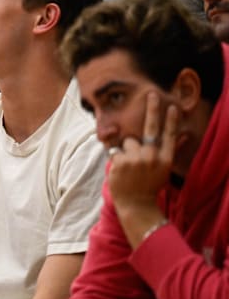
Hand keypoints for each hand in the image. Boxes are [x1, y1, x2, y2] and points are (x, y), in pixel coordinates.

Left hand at [108, 92, 178, 209]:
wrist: (136, 204)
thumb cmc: (149, 185)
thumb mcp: (163, 170)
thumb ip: (170, 151)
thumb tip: (184, 135)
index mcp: (164, 159)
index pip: (168, 136)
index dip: (171, 120)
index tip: (172, 106)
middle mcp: (152, 157)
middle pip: (150, 128)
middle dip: (152, 109)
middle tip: (151, 94)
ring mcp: (136, 159)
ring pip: (127, 142)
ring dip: (126, 151)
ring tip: (129, 167)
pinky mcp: (121, 161)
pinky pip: (116, 151)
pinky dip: (116, 159)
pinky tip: (120, 171)